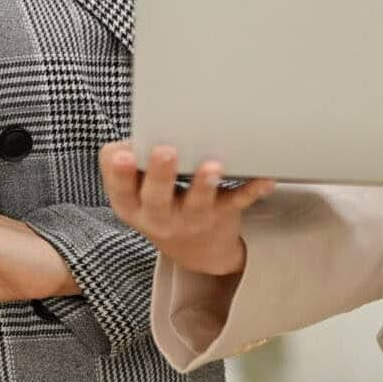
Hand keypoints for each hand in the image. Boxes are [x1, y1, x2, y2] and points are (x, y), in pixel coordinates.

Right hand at [99, 142, 275, 277]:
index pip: (120, 189)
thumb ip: (132, 164)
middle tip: (165, 150)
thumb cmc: (161, 204)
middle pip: (156, 198)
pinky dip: (252, 190)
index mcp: (132, 205)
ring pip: (197, 204)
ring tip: (212, 166)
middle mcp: (159, 217)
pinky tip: (264, 179)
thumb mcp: (137, 192)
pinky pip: (237, 202)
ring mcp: (192, 219)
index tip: (123, 155)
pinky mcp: (221, 215)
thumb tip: (140, 130)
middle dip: (160, 174)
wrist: (198, 251)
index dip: (118, 173)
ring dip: (204, 185)